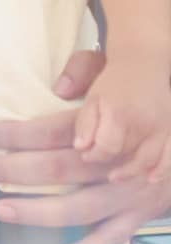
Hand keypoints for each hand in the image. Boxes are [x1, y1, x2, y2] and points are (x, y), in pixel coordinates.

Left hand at [0, 49, 170, 243]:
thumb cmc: (137, 98)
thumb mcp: (116, 71)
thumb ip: (87, 72)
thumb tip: (59, 88)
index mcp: (108, 126)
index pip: (55, 132)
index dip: (18, 135)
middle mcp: (118, 162)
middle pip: (59, 169)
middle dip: (14, 170)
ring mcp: (130, 191)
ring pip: (79, 206)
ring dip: (38, 210)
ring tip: (1, 208)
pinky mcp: (142, 211)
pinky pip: (114, 236)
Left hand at [73, 56, 170, 179]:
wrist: (143, 64)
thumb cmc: (113, 83)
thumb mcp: (92, 98)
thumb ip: (85, 123)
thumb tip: (81, 148)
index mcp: (120, 114)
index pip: (107, 147)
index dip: (94, 155)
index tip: (86, 155)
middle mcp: (144, 123)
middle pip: (127, 154)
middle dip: (111, 162)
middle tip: (100, 164)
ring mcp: (162, 127)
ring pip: (148, 159)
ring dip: (133, 171)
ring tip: (116, 177)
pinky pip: (170, 155)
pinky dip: (162, 169)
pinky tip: (151, 179)